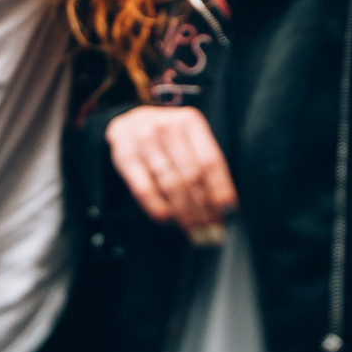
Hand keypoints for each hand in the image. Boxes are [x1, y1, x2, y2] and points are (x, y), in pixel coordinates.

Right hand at [105, 105, 237, 238]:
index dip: (221, 190)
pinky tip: (167, 220)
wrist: (127, 122)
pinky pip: (144, 188)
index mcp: (190, 122)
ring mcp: (144, 141)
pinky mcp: (125, 156)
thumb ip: (205, 161)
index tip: (227, 212)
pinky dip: (158, 208)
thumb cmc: (165, 136)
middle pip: (192, 176)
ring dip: (184, 213)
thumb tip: (224, 204)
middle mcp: (167, 128)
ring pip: (170, 184)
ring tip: (193, 229)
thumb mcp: (188, 136)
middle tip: (211, 230)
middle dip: (203, 208)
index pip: (211, 161)